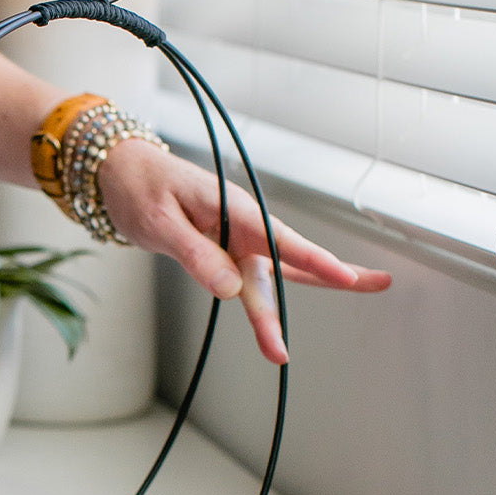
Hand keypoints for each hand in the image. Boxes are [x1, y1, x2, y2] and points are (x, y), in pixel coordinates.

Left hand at [98, 139, 391, 363]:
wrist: (118, 171)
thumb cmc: (138, 187)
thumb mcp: (158, 221)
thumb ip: (195, 254)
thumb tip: (231, 290)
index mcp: (231, 209)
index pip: (280, 238)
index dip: (314, 259)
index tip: (344, 275)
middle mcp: (239, 223)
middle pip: (287, 259)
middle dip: (330, 275)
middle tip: (377, 285)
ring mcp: (230, 236)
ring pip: (268, 274)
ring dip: (281, 307)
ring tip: (318, 324)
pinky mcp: (218, 248)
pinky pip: (247, 274)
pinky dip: (263, 295)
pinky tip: (273, 318)